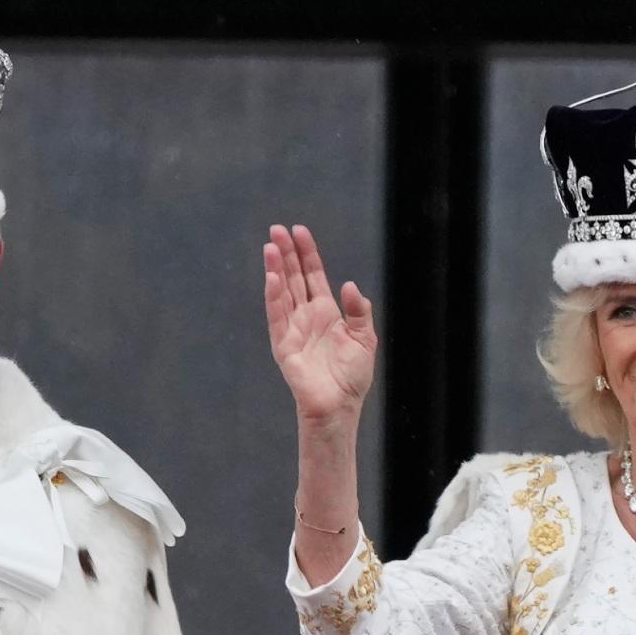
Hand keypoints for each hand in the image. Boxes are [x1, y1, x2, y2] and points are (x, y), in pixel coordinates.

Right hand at [262, 224, 377, 427]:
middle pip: (293, 278)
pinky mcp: (283, 345)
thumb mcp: (365, 339)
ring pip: (282, 292)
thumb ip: (359, 311)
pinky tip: (272, 277)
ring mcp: (292, 329)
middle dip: (286, 253)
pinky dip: (274, 297)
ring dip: (276, 269)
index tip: (299, 231)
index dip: (307, 253)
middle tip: (276, 229)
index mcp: (326, 312)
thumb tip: (348, 285)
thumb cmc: (352, 377)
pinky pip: (277, 317)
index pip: (313, 275)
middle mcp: (306, 316)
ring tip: (270, 246)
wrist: (339, 406)